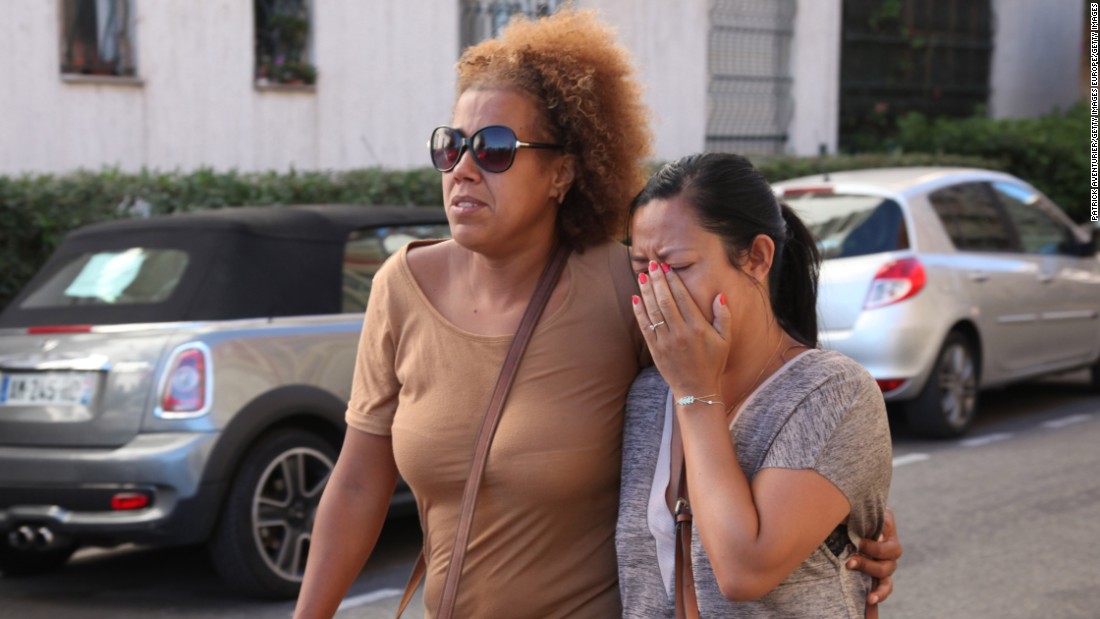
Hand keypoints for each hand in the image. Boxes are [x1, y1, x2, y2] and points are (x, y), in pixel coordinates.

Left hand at [631, 261, 729, 397]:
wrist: (696, 390)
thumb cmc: (713, 363)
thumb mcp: (725, 340)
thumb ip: (724, 316)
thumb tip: (719, 295)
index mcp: (697, 328)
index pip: (683, 298)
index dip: (673, 281)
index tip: (667, 268)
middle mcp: (680, 332)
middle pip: (665, 300)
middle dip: (657, 280)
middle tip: (652, 264)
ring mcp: (665, 341)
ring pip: (653, 310)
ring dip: (646, 291)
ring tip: (642, 276)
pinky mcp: (655, 349)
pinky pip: (645, 326)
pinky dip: (639, 311)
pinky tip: (636, 298)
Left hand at [847, 507, 901, 605]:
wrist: (838, 531)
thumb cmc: (843, 516)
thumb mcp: (846, 511)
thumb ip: (850, 512)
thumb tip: (855, 524)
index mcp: (885, 523)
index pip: (887, 524)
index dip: (878, 533)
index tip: (860, 540)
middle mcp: (889, 542)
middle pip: (891, 551)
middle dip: (871, 554)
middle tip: (850, 558)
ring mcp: (886, 560)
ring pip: (887, 569)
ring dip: (870, 570)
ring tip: (853, 570)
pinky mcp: (879, 576)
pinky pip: (885, 586)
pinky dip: (879, 593)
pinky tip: (869, 599)